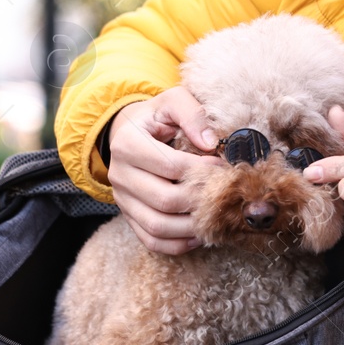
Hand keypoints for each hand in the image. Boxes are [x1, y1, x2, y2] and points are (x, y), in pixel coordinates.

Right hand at [104, 86, 221, 254]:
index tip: (224, 168)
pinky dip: (177, 243)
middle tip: (224, 195)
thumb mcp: (173, 101)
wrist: (128, 131)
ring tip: (215, 218)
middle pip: (165, 200)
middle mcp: (119, 174)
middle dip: (200, 200)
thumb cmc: (157, 117)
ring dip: (191, 227)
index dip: (202, 171)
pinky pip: (151, 241)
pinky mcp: (128, 216)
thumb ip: (193, 114)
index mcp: (127, 143)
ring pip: (157, 226)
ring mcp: (122, 199)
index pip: (170, 166)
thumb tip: (211, 143)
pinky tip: (199, 234)